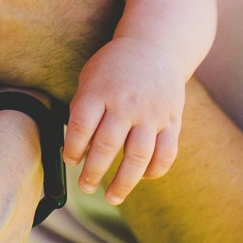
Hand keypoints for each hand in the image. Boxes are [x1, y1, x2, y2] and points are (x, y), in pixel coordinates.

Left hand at [65, 37, 185, 204]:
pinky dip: (154, 171)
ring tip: (111, 197)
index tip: (70, 160)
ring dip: (123, 182)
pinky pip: (166, 153)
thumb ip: (82, 109)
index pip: (82, 126)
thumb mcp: (90, 78)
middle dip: (93, 172)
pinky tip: (142, 178)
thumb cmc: (114, 68)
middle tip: (85, 187)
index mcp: (100, 90)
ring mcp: (152, 113)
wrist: (155, 46)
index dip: (72, 148)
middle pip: (107, 145)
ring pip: (138, 156)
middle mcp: (126, 103)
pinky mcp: (172, 120)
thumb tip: (74, 148)